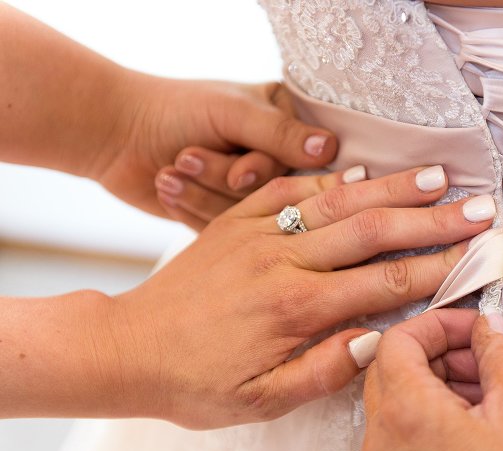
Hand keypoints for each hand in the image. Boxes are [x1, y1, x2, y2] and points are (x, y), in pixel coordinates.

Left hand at [97, 75, 336, 227]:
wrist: (115, 132)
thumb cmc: (175, 109)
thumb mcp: (231, 112)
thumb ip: (279, 133)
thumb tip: (328, 148)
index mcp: (286, 123)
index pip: (305, 163)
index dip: (270, 172)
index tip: (239, 174)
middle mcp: (275, 157)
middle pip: (275, 194)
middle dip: (224, 179)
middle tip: (186, 156)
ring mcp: (249, 190)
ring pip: (248, 215)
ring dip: (203, 192)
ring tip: (171, 170)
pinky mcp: (224, 215)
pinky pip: (224, 229)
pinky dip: (193, 209)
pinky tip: (169, 186)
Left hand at [107, 166, 495, 427]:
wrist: (126, 348)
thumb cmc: (194, 381)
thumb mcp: (261, 400)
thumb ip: (325, 370)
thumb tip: (378, 342)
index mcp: (295, 309)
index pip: (385, 281)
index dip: (439, 267)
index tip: (478, 254)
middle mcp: (282, 262)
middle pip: (372, 231)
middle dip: (433, 220)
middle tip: (479, 208)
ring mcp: (258, 235)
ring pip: (338, 202)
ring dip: (391, 188)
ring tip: (437, 177)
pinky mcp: (235, 222)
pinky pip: (287, 189)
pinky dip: (326, 177)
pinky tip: (359, 171)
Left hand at [363, 310, 502, 450]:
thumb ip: (500, 358)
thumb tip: (489, 331)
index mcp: (407, 414)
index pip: (399, 339)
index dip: (438, 323)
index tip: (470, 326)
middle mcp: (385, 442)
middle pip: (394, 368)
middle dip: (440, 352)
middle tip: (483, 356)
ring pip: (400, 402)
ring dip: (439, 384)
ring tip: (490, 394)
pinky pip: (405, 437)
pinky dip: (435, 417)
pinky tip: (478, 428)